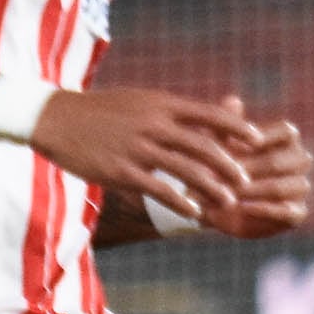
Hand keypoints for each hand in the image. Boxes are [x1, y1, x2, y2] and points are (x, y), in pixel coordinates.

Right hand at [30, 86, 265, 225]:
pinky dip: (180, 202)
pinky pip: (158, 189)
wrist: (55, 118)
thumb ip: (173, 111)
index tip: (259, 140)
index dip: (238, 128)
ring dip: (212, 188)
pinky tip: (195, 212)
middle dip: (231, 166)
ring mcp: (137, 148)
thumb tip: (207, 117)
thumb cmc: (102, 110)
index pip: (210, 114)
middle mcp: (153, 124)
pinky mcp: (120, 170)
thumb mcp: (140, 101)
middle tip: (248, 181)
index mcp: (161, 104)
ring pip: (186, 170)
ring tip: (228, 201)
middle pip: (204, 146)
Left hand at [200, 110, 313, 238]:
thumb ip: (225, 124)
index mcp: (286, 140)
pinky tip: (243, 207)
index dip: (266, 137)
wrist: (212, 203)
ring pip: (292, 185)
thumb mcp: (216, 144)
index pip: (288, 132)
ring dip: (261, 189)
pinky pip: (290, 212)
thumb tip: (232, 101)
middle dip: (258, 167)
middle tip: (230, 172)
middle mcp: (299, 161)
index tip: (237, 144)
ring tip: (233, 192)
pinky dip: (267, 210)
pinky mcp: (296, 213)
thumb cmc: (216, 165)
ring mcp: (300, 187)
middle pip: (291, 159)